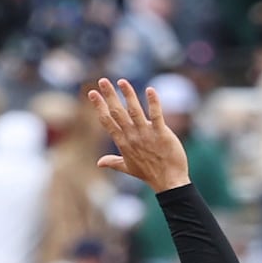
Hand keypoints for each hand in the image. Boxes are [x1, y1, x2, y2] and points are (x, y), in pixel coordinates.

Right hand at [90, 77, 190, 192]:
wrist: (169, 182)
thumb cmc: (149, 174)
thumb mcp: (128, 168)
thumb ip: (113, 162)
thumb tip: (99, 163)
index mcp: (123, 142)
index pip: (107, 121)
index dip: (99, 106)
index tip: (92, 93)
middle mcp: (132, 136)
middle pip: (117, 113)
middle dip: (109, 96)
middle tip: (103, 80)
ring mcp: (146, 134)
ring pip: (134, 111)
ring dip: (128, 95)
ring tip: (122, 81)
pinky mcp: (161, 133)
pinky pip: (156, 116)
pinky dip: (153, 103)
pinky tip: (150, 90)